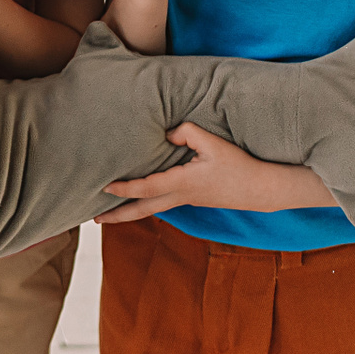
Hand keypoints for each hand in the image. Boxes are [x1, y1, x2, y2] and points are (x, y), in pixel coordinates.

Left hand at [99, 122, 321, 221]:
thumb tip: (165, 134)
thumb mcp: (213, 143)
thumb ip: (187, 133)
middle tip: (94, 220)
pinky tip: (138, 199)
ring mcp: (185, 200)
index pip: (147, 187)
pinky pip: (161, 203)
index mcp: (182, 183)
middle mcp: (180, 196)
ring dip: (128, 211)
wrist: (260, 189)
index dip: (125, 188)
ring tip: (108, 213)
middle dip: (118, 215)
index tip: (105, 187)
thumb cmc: (238, 165)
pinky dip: (145, 203)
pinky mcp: (191, 198)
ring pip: (150, 208)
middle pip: (142, 210)